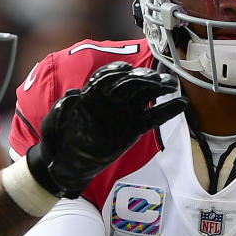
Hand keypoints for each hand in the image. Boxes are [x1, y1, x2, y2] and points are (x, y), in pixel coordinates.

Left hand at [27, 63, 185, 197]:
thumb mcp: (54, 121)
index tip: (126, 73)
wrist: (68, 162)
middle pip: (131, 82)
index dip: (118, 73)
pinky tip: (181, 104)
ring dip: (159, 87)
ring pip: (145, 95)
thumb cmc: (59, 139)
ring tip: (172, 85)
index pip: (108, 75)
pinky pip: (153, 118)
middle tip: (157, 78)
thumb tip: (74, 95)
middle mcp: (112, 98)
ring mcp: (124, 112)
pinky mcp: (134, 127)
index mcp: (93, 92)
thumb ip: (64, 108)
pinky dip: (167, 111)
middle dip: (144, 77)